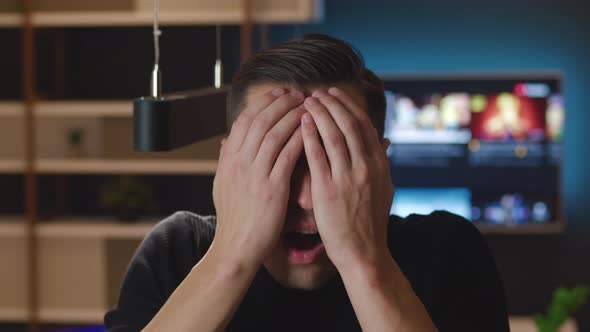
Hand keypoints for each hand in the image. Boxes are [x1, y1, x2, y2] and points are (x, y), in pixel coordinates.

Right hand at [212, 88, 305, 265]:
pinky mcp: (271, 188)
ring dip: (293, 115)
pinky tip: (311, 129)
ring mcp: (254, 174)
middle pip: (261, 120)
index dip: (264, 103)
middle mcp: (239, 162)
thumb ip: (226, 161)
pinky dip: (299, 138)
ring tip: (308, 105)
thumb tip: (226, 141)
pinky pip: (287, 154)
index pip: (245, 120)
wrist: (236, 247)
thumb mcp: (222, 185)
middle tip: (298, 92)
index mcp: (228, 159)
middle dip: (281, 102)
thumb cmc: (234, 219)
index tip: (280, 93)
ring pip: (275, 133)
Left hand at [301, 87, 393, 269]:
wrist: (363, 252)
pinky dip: (309, 135)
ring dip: (320, 113)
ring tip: (307, 100)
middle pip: (348, 124)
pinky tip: (300, 122)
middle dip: (332, 103)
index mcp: (379, 165)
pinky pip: (317, 155)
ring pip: (333, 134)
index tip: (335, 94)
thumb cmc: (370, 222)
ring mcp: (348, 177)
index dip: (348, 106)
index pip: (363, 125)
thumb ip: (382, 162)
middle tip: (317, 91)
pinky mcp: (329, 190)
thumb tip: (385, 140)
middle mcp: (366, 167)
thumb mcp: (384, 189)